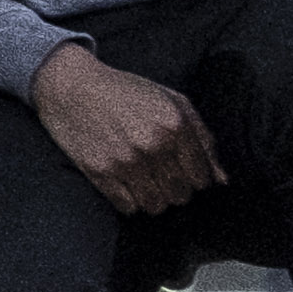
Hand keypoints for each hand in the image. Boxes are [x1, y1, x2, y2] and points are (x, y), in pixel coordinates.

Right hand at [31, 40, 221, 216]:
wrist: (70, 85)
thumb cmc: (125, 91)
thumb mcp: (172, 102)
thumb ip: (203, 138)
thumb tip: (222, 179)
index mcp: (176, 125)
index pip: (202, 178)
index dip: (194, 178)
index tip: (182, 171)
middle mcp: (154, 145)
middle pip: (180, 195)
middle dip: (174, 188)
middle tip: (160, 174)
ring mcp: (125, 161)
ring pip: (156, 206)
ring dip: (153, 198)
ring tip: (144, 181)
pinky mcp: (100, 171)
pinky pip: (128, 207)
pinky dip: (129, 201)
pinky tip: (124, 182)